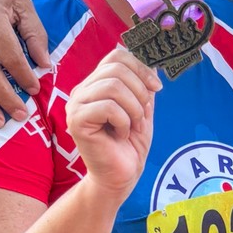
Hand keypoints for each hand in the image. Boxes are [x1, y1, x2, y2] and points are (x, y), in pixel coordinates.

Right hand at [66, 48, 160, 200]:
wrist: (121, 176)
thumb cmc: (130, 145)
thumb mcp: (143, 109)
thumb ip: (144, 86)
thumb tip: (154, 63)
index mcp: (96, 84)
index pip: (117, 55)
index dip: (141, 67)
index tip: (156, 88)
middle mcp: (83, 90)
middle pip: (117, 68)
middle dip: (140, 91)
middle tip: (143, 115)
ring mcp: (76, 105)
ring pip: (113, 86)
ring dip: (133, 109)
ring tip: (133, 127)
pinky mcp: (76, 121)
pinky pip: (108, 107)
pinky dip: (124, 122)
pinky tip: (121, 135)